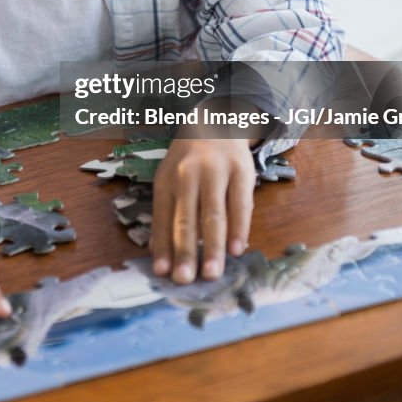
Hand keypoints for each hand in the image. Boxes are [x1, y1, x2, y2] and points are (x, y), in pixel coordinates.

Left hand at [150, 138, 255, 283]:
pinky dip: (239, 229)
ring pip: (213, 214)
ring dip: (213, 247)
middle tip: (185, 280)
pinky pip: (241, 204)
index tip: (162, 272)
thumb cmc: (188, 161)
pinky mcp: (242, 171)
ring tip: (211, 274)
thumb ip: (166, 214)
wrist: (215, 121)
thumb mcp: (169, 180)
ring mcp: (216, 172)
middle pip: (186, 218)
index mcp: (167, 180)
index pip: (163, 218)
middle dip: (185, 252)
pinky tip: (237, 250)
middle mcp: (188, 175)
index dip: (162, 246)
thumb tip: (159, 254)